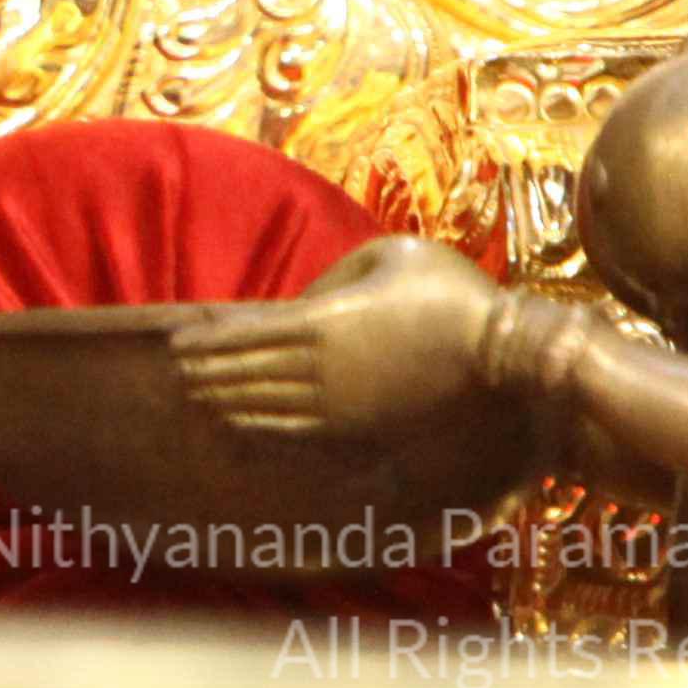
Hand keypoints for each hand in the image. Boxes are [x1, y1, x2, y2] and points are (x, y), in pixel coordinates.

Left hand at [175, 236, 502, 442]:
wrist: (508, 359)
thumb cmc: (452, 296)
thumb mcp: (391, 255)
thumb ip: (340, 272)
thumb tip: (307, 300)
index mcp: (323, 322)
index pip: (248, 335)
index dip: (211, 343)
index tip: (179, 348)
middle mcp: (324, 370)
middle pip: (249, 374)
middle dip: (211, 374)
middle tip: (178, 377)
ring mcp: (345, 406)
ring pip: (270, 406)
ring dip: (232, 403)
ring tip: (202, 401)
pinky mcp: (370, 430)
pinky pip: (304, 432)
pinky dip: (269, 429)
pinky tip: (248, 427)